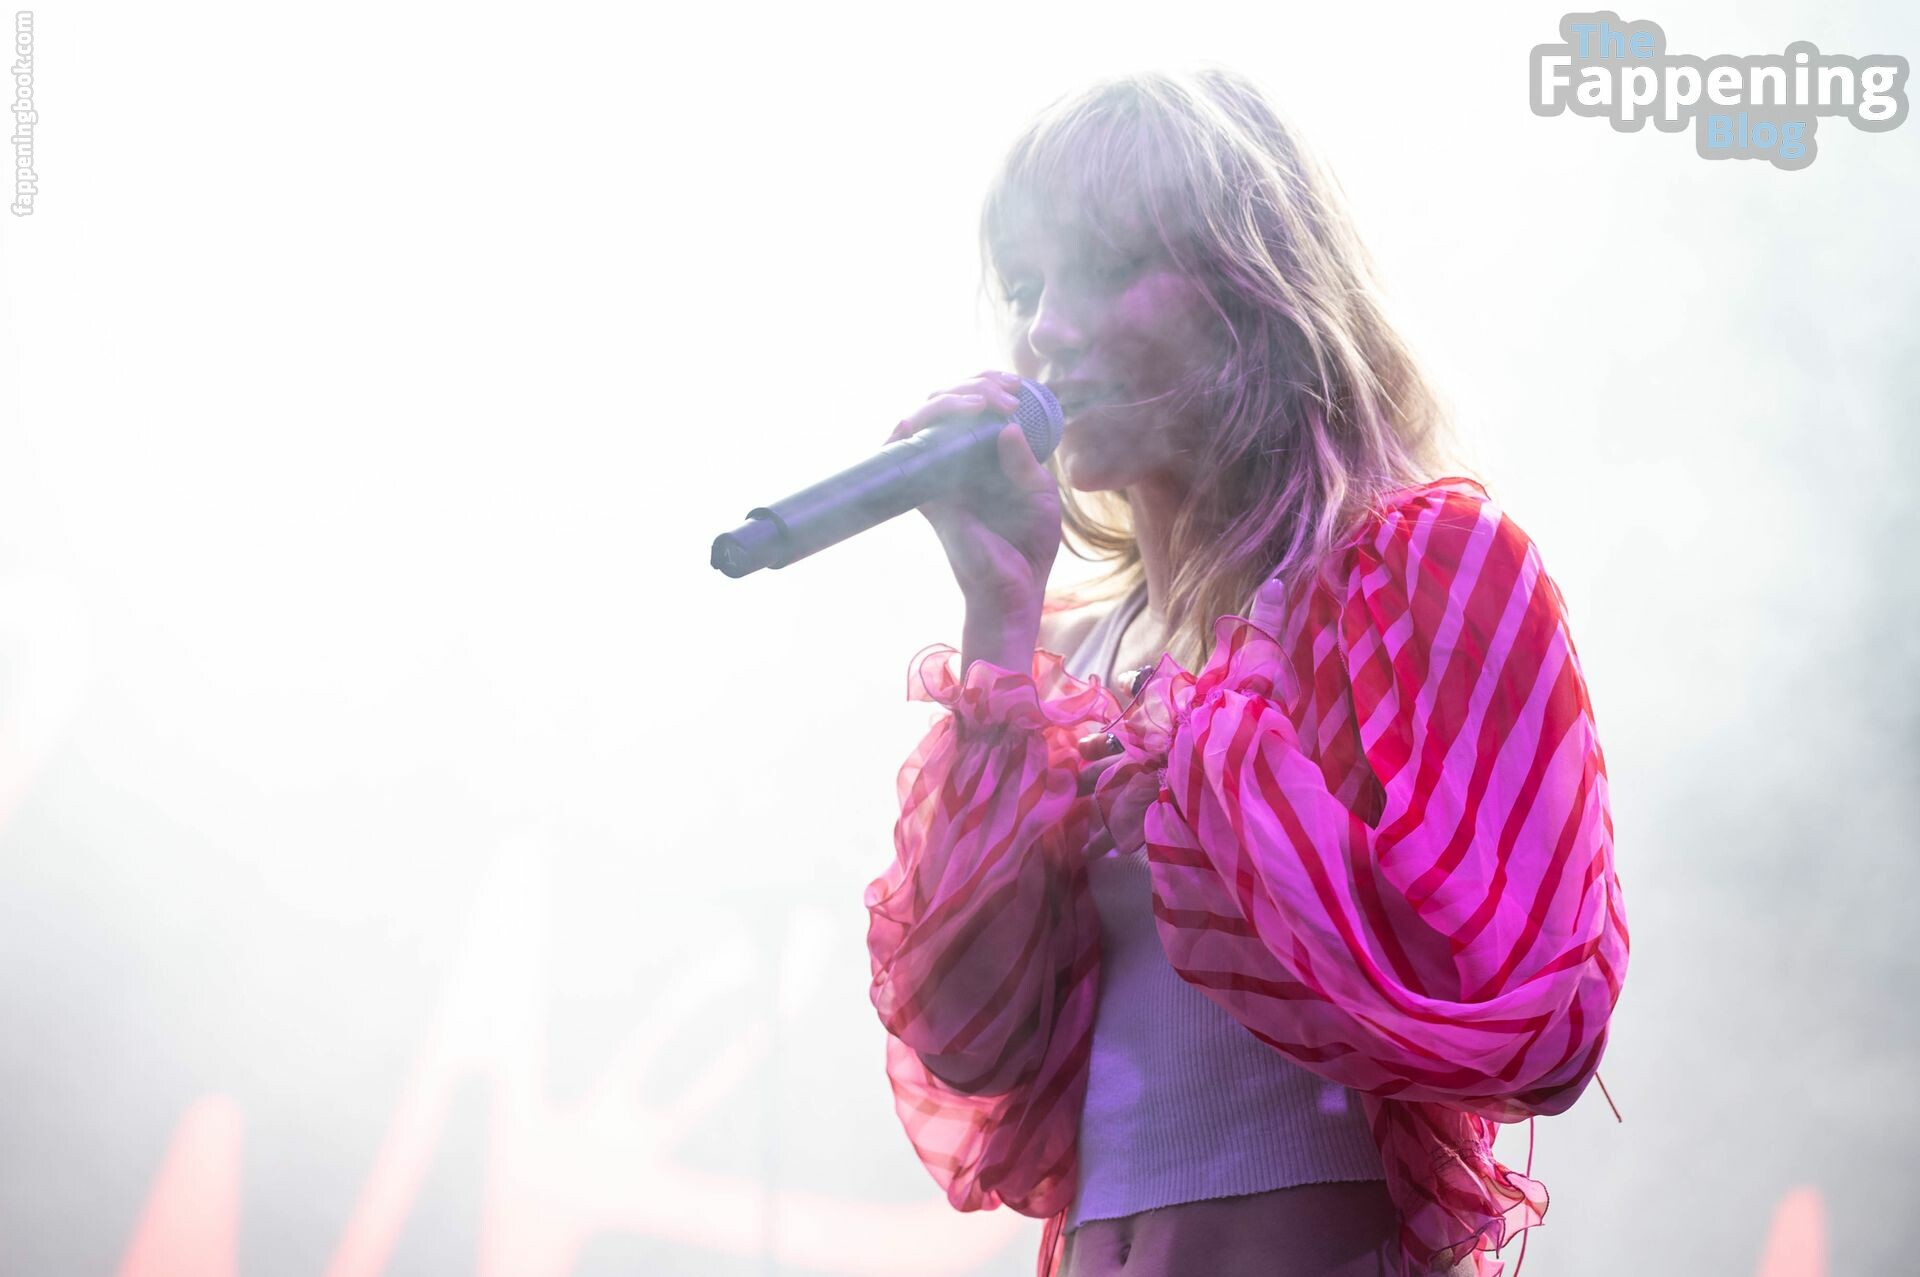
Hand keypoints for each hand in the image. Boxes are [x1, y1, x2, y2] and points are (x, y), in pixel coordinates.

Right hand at [886, 371, 1061, 618]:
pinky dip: (922, 421)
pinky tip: (963, 413)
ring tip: (987, 400)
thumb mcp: (1040, 495)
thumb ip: (1025, 461)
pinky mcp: (923, 492)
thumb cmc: (1029, 546)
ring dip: (952, 397)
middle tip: (1007, 391)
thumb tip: (1006, 427)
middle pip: (943, 403)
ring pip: (921, 416)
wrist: (1014, 589)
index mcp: (980, 458)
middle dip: (973, 384)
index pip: (970, 407)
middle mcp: (952, 462)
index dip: (986, 385)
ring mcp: (934, 476)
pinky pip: (905, 448)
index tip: (1016, 386)